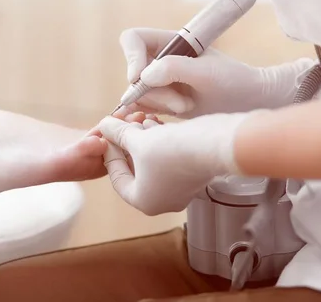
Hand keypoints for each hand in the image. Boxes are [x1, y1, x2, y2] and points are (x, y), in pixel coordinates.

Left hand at [98, 112, 253, 215]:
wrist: (217, 145)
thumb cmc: (174, 149)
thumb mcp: (138, 140)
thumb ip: (118, 134)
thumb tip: (103, 126)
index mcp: (143, 201)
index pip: (117, 177)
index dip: (110, 152)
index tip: (108, 133)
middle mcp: (162, 201)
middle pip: (135, 169)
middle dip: (128, 143)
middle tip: (124, 124)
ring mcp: (179, 190)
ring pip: (152, 162)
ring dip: (144, 139)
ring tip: (142, 120)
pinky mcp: (192, 175)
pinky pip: (168, 159)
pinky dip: (160, 141)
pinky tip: (157, 123)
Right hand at [119, 28, 313, 117]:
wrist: (249, 102)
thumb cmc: (234, 81)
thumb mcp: (207, 73)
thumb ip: (174, 68)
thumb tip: (143, 76)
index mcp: (171, 42)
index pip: (133, 39)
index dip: (131, 57)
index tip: (139, 77)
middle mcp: (161, 59)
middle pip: (135, 72)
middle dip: (154, 91)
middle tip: (182, 103)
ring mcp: (160, 80)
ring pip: (139, 93)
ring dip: (160, 104)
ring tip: (188, 106)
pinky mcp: (162, 99)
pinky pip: (143, 105)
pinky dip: (157, 112)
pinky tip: (180, 112)